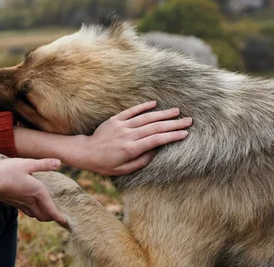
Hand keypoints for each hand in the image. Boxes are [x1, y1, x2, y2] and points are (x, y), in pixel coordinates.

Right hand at [0, 157, 66, 224]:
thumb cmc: (7, 171)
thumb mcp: (26, 164)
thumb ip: (43, 164)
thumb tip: (59, 162)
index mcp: (38, 192)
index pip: (52, 210)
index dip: (60, 218)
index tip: (66, 223)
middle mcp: (31, 200)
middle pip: (45, 216)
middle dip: (52, 217)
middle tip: (60, 216)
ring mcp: (21, 203)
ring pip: (35, 215)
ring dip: (43, 215)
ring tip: (48, 212)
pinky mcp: (13, 203)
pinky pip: (27, 211)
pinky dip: (33, 211)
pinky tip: (31, 205)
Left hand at [74, 101, 191, 175]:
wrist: (86, 152)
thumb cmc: (105, 164)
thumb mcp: (124, 169)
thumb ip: (141, 161)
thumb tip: (156, 151)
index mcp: (131, 148)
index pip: (156, 140)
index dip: (172, 136)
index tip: (185, 133)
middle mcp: (128, 135)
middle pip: (155, 127)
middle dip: (173, 124)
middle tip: (188, 121)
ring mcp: (121, 125)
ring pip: (145, 118)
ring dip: (162, 114)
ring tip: (176, 111)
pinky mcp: (115, 119)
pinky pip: (131, 111)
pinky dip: (143, 107)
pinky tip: (154, 103)